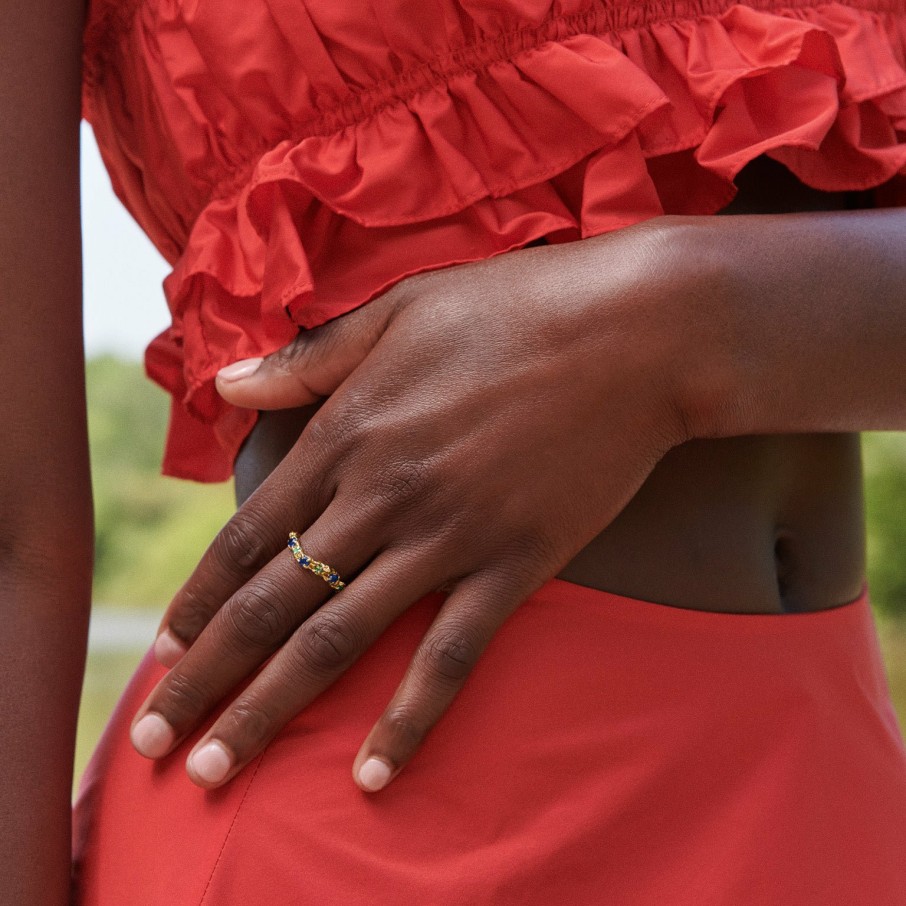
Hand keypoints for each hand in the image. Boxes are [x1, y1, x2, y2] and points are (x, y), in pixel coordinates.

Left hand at [130, 222, 693, 791]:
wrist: (634, 331)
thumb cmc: (513, 308)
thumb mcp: (397, 311)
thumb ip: (307, 360)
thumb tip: (226, 384)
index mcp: (349, 431)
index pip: (248, 537)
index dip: (196, 601)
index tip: (162, 652)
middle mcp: (384, 494)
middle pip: (272, 605)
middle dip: (205, 678)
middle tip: (151, 740)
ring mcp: (448, 535)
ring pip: (338, 641)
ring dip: (268, 710)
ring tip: (214, 769)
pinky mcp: (515, 564)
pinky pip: (449, 657)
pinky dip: (407, 719)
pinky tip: (370, 774)